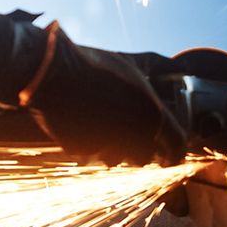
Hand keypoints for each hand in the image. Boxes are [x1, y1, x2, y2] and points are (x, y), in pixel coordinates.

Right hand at [24, 26, 187, 165]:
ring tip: (98, 126)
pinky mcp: (80, 151)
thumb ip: (153, 79)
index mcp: (152, 115)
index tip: (170, 158)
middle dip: (139, 151)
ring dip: (112, 150)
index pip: (176, 146)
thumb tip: (174, 75)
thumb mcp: (130, 67)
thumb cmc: (91, 67)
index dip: (174, 155)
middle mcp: (134, 136)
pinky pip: (90, 155)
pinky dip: (88, 145)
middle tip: (127, 136)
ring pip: (115, 159)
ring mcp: (106, 146)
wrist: (50, 73)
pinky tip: (80, 125)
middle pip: (144, 157)